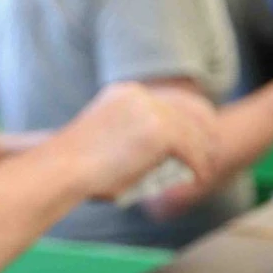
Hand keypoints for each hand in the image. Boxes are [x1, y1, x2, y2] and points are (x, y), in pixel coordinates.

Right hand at [55, 82, 217, 200]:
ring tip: (205, 172)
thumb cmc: (74, 166)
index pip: (174, 98)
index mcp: (126, 93)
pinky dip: (199, 167)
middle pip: (193, 108)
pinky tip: (198, 179)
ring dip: (205, 154)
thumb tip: (157, 155)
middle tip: (211, 155)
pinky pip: (193, 152)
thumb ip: (130, 134)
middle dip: (207, 131)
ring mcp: (152, 112)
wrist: (61, 169)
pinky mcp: (161, 132)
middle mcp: (141, 96)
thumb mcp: (104, 135)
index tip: (201, 136)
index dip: (193, 117)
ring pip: (196, 133)